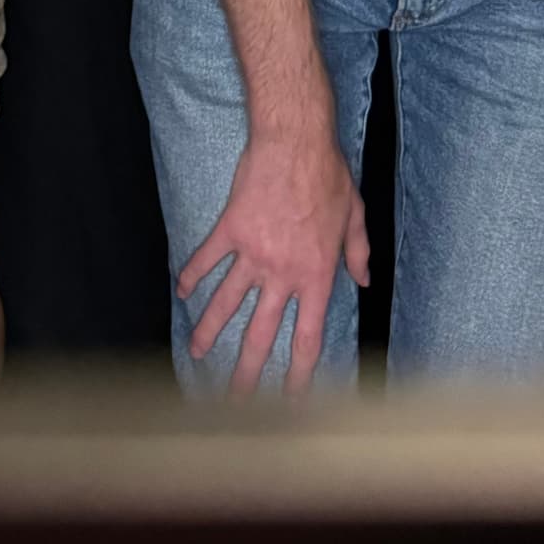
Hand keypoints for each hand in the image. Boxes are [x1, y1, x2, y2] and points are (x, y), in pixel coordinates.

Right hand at [179, 119, 368, 393]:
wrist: (295, 141)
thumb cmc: (329, 175)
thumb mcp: (354, 215)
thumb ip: (357, 252)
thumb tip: (362, 281)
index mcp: (316, 275)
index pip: (307, 336)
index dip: (299, 371)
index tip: (291, 398)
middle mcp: (282, 273)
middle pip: (261, 333)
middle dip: (248, 371)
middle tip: (236, 401)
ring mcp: (252, 253)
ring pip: (226, 303)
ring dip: (210, 331)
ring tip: (197, 354)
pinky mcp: (230, 229)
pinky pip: (207, 258)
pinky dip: (192, 275)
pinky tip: (181, 292)